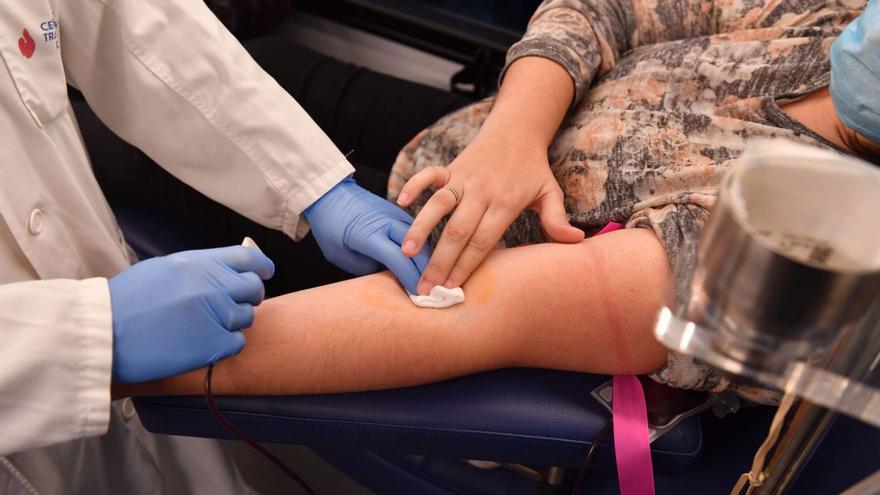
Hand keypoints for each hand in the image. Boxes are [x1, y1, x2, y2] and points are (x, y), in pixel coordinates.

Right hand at [108, 245, 273, 382]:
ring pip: (246, 317)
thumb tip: (225, 270)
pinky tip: (201, 344)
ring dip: (231, 323)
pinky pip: (236, 343)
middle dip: (247, 297)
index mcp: (198, 263)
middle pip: (253, 289)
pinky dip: (224, 345)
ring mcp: (215, 315)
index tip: (264, 273)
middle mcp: (212, 285)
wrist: (103, 333)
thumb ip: (199, 268)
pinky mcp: (213, 345)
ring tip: (202, 327)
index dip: (261, 267)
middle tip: (229, 305)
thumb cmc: (126, 302)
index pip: (248, 259)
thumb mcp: (163, 269)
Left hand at [303, 178, 430, 293]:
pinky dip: (422, 247)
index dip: (411, 278)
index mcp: (369, 235)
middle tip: (433, 289)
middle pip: (417, 248)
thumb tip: (392, 277)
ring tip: (433, 278)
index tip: (419, 294)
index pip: (398, 259)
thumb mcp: (341, 256)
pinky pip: (417, 231)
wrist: (330, 195)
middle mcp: (387, 222)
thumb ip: (368, 268)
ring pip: (421, 238)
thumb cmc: (331, 229)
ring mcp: (395, 215)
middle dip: (427, 270)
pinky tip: (425, 262)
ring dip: (428, 259)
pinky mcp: (399, 212)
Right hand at [397, 133, 583, 294]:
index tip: (452, 289)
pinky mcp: (451, 168)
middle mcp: (481, 192)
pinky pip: (429, 175)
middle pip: (458, 230)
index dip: (466, 265)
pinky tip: (399, 202)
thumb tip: (576, 241)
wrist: (517, 131)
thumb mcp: (550, 192)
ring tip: (406, 253)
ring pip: (438, 204)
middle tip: (426, 288)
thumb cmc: (532, 170)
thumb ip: (557, 218)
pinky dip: (414, 184)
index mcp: (505, 203)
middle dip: (441, 261)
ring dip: (421, 228)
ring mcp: (463, 178)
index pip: (483, 240)